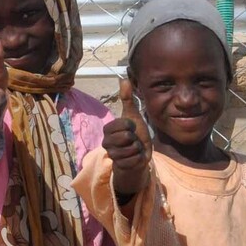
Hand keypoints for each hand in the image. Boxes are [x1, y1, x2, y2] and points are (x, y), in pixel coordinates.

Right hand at [105, 79, 151, 200]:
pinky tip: (135, 158)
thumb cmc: (135, 134)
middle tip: (133, 140)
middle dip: (135, 138)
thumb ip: (128, 99)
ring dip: (137, 148)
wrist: (138, 155)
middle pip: (127, 137)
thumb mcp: (132, 116)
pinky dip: (139, 158)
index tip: (131, 128)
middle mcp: (106, 142)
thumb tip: (124, 79)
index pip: (123, 125)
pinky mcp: (120, 166)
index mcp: (107, 130)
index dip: (131, 126)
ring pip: (131, 149)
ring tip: (134, 148)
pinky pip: (135, 159)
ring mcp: (112, 155)